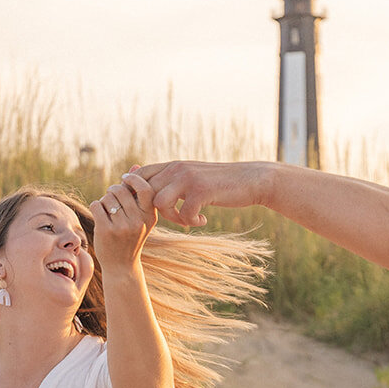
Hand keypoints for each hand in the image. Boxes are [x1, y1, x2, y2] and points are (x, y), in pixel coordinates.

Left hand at [90, 172, 157, 267]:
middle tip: (112, 199)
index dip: (133, 179)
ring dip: (104, 201)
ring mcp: (123, 226)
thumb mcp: (140, 217)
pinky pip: (97, 205)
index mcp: (150, 216)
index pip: (145, 188)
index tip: (125, 180)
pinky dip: (96, 207)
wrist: (122, 266)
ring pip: (107, 197)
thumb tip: (135, 166)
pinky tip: (100, 216)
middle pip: (120, 190)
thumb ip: (138, 192)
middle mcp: (138, 221)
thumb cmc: (131, 237)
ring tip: (108, 212)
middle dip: (113, 191)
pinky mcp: (107, 230)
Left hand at [135, 160, 268, 227]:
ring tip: (188, 220)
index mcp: (173, 165)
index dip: (138, 193)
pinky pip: (184, 213)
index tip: (150, 209)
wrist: (250, 179)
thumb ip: (174, 180)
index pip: (141, 174)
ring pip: (160, 203)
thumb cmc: (220, 183)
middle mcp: (177, 168)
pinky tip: (203, 220)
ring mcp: (188, 178)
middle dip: (155, 211)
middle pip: (146, 191)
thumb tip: (152, 192)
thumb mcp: (194, 177)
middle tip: (174, 217)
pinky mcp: (201, 190)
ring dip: (172, 217)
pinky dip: (192, 222)